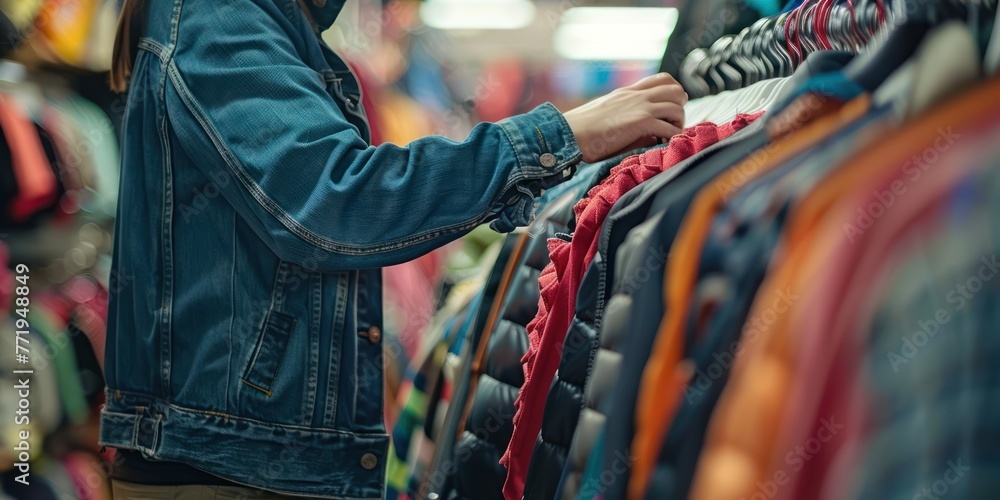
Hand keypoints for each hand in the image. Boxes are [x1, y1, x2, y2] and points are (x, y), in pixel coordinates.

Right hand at [562, 72, 686, 163]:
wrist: (569, 133)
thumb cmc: (582, 129)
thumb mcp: (607, 114)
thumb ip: (627, 115)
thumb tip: (646, 130)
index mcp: (628, 92)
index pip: (663, 79)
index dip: (673, 93)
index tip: (668, 110)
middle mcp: (637, 95)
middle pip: (676, 90)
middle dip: (680, 107)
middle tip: (672, 123)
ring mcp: (640, 107)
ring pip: (677, 108)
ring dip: (678, 124)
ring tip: (668, 136)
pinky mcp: (640, 122)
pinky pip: (669, 128)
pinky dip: (672, 137)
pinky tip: (664, 144)